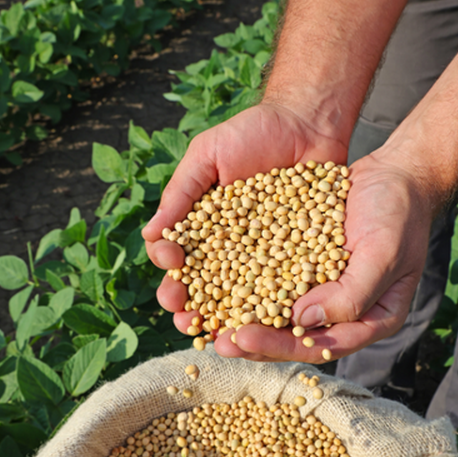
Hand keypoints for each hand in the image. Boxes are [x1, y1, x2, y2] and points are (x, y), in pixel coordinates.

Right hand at [141, 102, 348, 333]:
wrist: (308, 122)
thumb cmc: (252, 133)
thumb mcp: (208, 154)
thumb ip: (181, 193)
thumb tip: (149, 236)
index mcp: (202, 229)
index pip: (178, 258)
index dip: (171, 271)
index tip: (171, 270)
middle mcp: (230, 249)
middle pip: (205, 287)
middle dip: (192, 306)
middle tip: (186, 318)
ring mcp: (265, 257)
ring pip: (242, 297)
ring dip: (228, 319)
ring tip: (220, 334)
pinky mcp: (299, 259)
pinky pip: (286, 287)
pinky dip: (276, 307)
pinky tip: (270, 323)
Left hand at [214, 152, 434, 362]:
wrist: (395, 175)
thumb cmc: (399, 215)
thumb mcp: (384, 254)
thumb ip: (351, 294)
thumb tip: (302, 322)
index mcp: (369, 321)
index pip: (321, 346)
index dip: (280, 347)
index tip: (241, 338)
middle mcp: (342, 312)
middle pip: (292, 337)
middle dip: (252, 340)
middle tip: (213, 342)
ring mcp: (320, 290)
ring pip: (276, 313)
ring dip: (241, 317)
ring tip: (204, 320)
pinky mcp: (302, 265)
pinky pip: (271, 280)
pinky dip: (243, 283)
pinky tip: (212, 281)